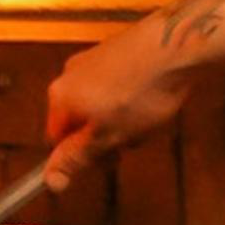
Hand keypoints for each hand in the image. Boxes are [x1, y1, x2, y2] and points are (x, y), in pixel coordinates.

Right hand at [44, 22, 195, 188]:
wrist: (174, 45)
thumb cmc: (141, 91)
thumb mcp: (108, 137)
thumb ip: (77, 158)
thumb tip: (50, 180)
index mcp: (60, 96)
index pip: (57, 140)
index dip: (82, 155)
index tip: (106, 158)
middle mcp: (70, 74)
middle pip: (81, 121)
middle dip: (106, 135)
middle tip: (132, 140)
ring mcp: (93, 59)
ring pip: (102, 105)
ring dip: (123, 119)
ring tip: (149, 118)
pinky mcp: (116, 50)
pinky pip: (118, 85)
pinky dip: (133, 97)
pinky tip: (155, 98)